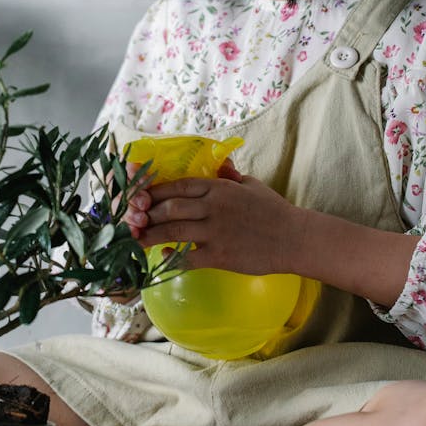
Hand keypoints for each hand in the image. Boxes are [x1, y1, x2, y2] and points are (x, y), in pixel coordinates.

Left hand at [132, 167, 302, 276]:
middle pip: (170, 207)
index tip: (140, 197)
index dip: (155, 191)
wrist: (293, 238)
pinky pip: (187, 257)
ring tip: (135, 240)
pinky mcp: (219, 255)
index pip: (178, 185)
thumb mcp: (250, 184)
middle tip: (132, 220)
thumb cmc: (273, 210)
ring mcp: (215, 232)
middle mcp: (213, 207)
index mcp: (219, 188)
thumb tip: (218, 166)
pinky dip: (171, 259)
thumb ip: (229, 176)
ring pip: (172, 231)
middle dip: (147, 214)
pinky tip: (162, 258)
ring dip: (150, 235)